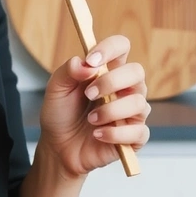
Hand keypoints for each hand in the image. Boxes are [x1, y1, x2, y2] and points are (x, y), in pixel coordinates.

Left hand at [38, 34, 149, 177]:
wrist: (58, 148)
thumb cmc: (61, 116)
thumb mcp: (56, 90)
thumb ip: (68, 71)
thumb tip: (85, 64)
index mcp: (108, 71)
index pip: (121, 47)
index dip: (110, 48)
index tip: (92, 60)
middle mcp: (124, 89)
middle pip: (137, 72)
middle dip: (112, 81)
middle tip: (89, 94)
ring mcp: (132, 112)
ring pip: (139, 103)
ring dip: (111, 111)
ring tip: (91, 120)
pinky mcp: (134, 136)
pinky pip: (138, 131)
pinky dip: (115, 133)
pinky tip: (98, 135)